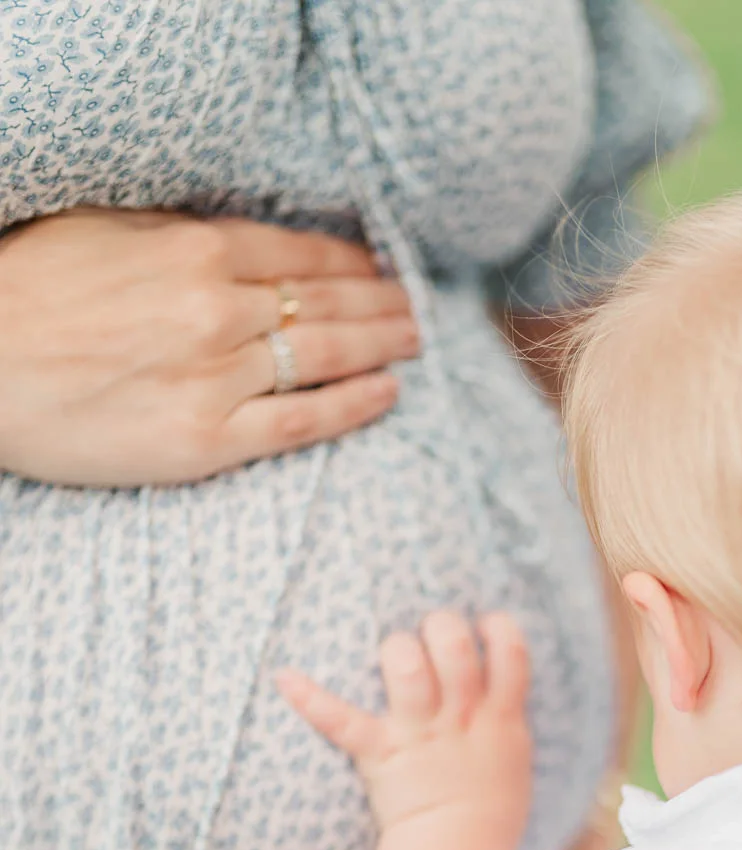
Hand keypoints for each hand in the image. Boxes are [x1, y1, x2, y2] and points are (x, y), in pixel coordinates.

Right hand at [0, 208, 418, 486]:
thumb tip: (247, 244)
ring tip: (415, 345)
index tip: (382, 269)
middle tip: (417, 311)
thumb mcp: (108, 232)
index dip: (353, 263)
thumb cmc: (31, 292)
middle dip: (383, 305)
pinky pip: (303, 422)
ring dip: (383, 348)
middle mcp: (222, 310)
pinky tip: (389, 394)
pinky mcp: (210, 440)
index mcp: (198, 250)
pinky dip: (355, 406)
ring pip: (329, 359)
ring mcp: (221, 377)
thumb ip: (182, 237)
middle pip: (330, 305)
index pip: (303, 255)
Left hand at [278, 612, 532, 842]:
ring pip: (407, 666)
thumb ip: (504, 718)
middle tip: (434, 636)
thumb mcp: (514, 757)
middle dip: (442, 627)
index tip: (484, 625)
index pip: (510, 651)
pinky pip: (340, 720)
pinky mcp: (379, 752)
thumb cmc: (491, 809)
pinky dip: (310, 699)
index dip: (496, 627)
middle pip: (454, 645)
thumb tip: (495, 686)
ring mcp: (419, 732)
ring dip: (398, 649)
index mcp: (500, 717)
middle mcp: (460, 717)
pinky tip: (284, 677)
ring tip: (397, 654)